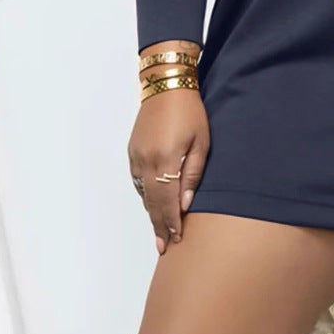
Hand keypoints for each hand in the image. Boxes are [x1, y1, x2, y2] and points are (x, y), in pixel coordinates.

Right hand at [128, 88, 209, 253]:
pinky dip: (146, 196)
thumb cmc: (189, 112)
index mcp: (165, 160)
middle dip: (159, 226)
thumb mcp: (201, 143)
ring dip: (152, 212)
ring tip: (160, 231)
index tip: (175, 240)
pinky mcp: (132, 151)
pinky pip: (138, 181)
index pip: (167, 201)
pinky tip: (153, 204)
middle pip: (152, 202)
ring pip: (143, 193)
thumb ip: (192, 174)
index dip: (171, 223)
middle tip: (163, 247)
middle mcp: (146, 161)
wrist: (165, 86)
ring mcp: (136, 157)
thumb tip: (186, 203)